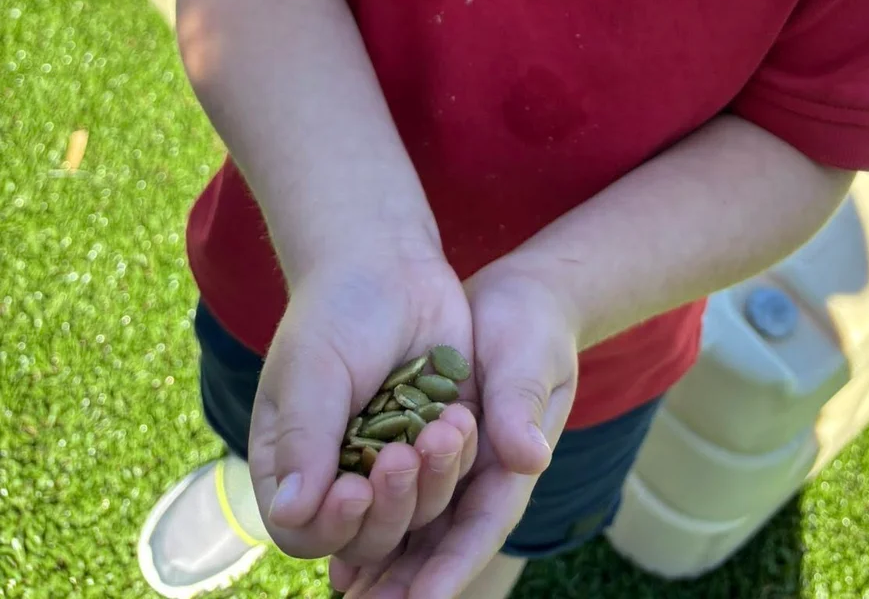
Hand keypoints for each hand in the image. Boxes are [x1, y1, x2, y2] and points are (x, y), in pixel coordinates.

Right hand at [248, 251, 478, 572]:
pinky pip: (456, 474)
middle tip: (403, 458)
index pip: (306, 531)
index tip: (356, 489)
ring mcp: (395, 460)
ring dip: (432, 480)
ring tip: (441, 428)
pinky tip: (459, 416)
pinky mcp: (439, 439)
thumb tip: (291, 514)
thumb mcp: (312, 370)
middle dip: (391, 506)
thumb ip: (303, 440)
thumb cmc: (336, 309)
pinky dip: (460, 455)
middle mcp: (344, 473)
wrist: (389, 261)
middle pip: (368, 536)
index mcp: (295, 464)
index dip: (332, 527)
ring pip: (419, 512)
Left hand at [334, 263, 579, 598]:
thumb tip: (530, 458)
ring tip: (346, 589)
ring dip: (385, 561)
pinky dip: (370, 524)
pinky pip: (397, 498)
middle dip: (408, 581)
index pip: (481, 528)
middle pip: (442, 545)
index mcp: (511, 466)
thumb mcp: (529, 358)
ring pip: (416, 531)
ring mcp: (453, 470)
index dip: (451, 568)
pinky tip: (338, 550)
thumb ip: (521, 406)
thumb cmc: (530, 325)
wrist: (517, 299)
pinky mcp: (425, 449)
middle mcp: (480, 480)